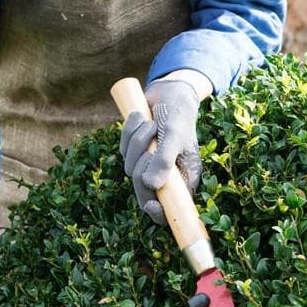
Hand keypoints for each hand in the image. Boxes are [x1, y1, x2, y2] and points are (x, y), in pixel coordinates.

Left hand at [119, 78, 202, 224]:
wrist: (170, 93)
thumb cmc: (178, 115)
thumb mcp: (174, 136)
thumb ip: (164, 160)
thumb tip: (151, 185)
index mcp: (184, 179)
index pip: (170, 209)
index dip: (159, 213)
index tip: (150, 205)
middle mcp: (166, 177)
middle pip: (144, 192)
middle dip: (142, 168)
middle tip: (150, 148)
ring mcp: (149, 165)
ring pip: (130, 168)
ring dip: (137, 142)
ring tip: (150, 124)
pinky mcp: (135, 153)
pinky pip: (123, 150)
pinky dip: (129, 132)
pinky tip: (142, 118)